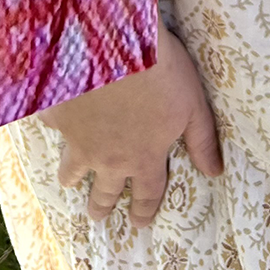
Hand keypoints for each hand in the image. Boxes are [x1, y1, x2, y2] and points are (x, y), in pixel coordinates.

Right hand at [40, 23, 222, 226]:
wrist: (115, 45)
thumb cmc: (163, 72)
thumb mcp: (194, 105)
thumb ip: (202, 141)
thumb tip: (215, 172)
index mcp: (144, 156)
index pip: (147, 193)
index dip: (144, 210)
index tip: (139, 224)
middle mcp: (108, 157)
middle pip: (103, 192)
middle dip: (102, 206)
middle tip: (99, 215)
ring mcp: (78, 141)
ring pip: (71, 171)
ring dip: (73, 178)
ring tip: (71, 181)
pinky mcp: (57, 118)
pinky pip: (53, 128)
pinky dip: (57, 125)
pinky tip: (57, 117)